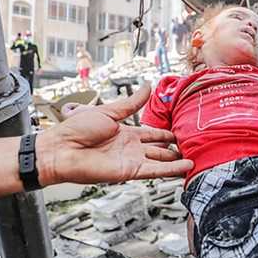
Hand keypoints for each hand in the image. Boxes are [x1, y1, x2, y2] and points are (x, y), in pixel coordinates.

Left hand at [36, 85, 192, 184]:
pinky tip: (185, 168)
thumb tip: (147, 86)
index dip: (166, 134)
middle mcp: (130, 147)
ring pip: (160, 161)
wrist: (62, 149)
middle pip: (158, 149)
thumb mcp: (109, 111)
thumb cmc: (77, 129)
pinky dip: (171, 170)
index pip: (152, 133)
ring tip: (195, 159)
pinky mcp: (129, 172)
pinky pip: (154, 171)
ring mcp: (130, 160)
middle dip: (174, 149)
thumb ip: (131, 103)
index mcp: (125, 132)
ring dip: (177, 161)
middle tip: (192, 147)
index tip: (180, 133)